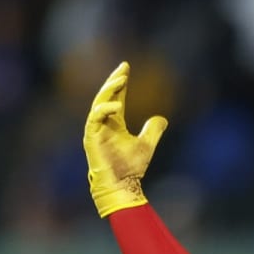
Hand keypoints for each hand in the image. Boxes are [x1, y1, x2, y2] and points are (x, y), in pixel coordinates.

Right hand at [83, 62, 167, 217]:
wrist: (121, 185)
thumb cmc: (131, 167)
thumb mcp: (147, 144)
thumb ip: (153, 130)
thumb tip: (162, 118)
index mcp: (114, 122)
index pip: (117, 97)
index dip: (121, 83)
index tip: (126, 68)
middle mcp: (103, 123)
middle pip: (107, 96)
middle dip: (114, 81)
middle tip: (123, 68)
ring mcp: (95, 129)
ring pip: (99, 103)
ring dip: (109, 90)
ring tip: (121, 79)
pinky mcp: (91, 136)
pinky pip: (95, 118)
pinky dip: (104, 110)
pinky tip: (115, 105)